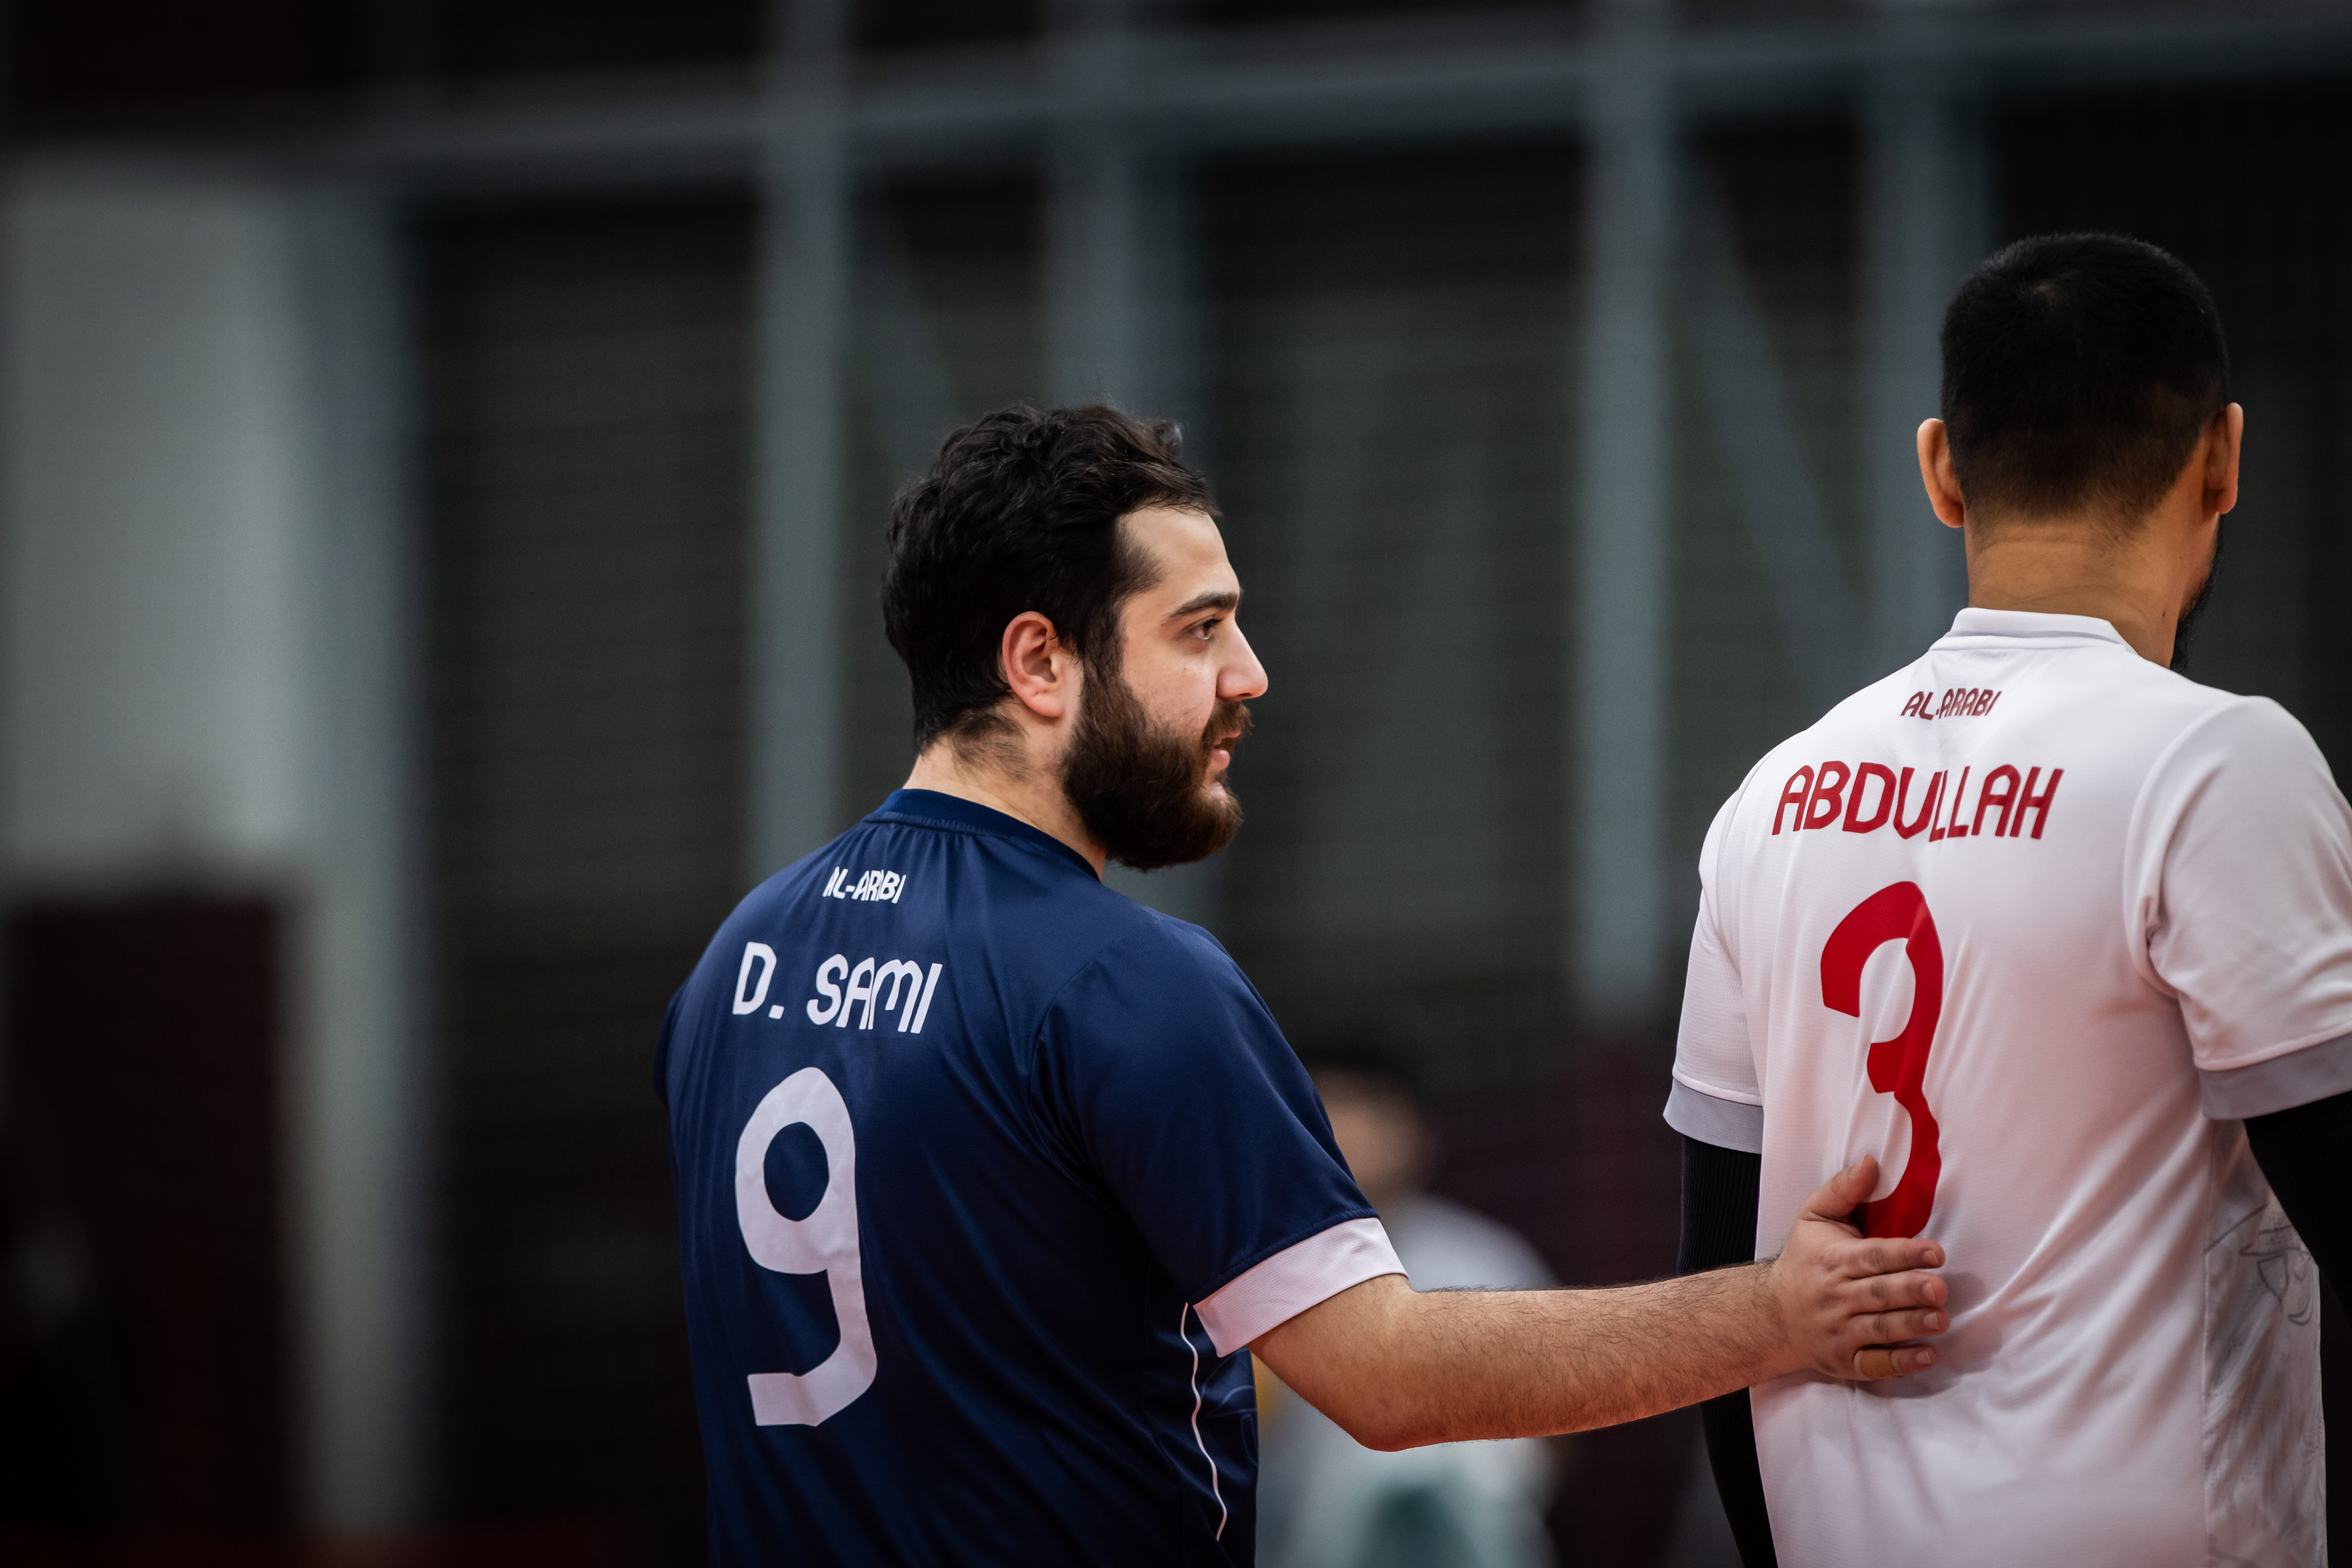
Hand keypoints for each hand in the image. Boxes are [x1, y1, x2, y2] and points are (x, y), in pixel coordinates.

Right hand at [1766, 1156, 1947, 1380]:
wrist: (1770, 1315)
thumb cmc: (1802, 1260)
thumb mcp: (1812, 1217)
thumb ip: (1843, 1189)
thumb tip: (1872, 1162)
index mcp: (1832, 1259)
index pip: (1872, 1256)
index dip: (1905, 1253)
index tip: (1936, 1252)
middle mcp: (1835, 1297)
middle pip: (1878, 1294)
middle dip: (1910, 1291)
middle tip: (1940, 1288)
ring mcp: (1839, 1332)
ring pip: (1879, 1329)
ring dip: (1912, 1325)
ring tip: (1940, 1319)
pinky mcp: (1845, 1361)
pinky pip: (1874, 1366)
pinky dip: (1900, 1364)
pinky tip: (1926, 1356)